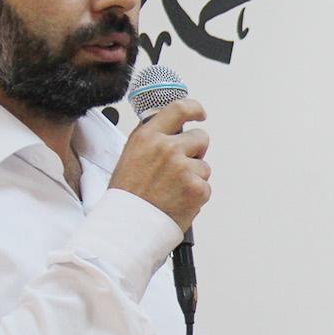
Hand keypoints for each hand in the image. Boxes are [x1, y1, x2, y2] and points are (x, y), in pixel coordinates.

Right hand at [109, 99, 211, 231]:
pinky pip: (205, 186)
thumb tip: (167, 129)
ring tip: (173, 190)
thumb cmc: (127, 196)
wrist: (129, 225)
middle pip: (200, 137)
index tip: (199, 113)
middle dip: (196, 151)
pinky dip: (196, 195)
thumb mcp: (130, 156)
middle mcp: (168, 149)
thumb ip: (151, 140)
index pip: (179, 109)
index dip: (194, 109)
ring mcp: (184, 168)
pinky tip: (178, 200)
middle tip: (181, 167)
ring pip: (204, 165)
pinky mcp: (197, 188)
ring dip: (194, 176)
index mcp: (149, 137)